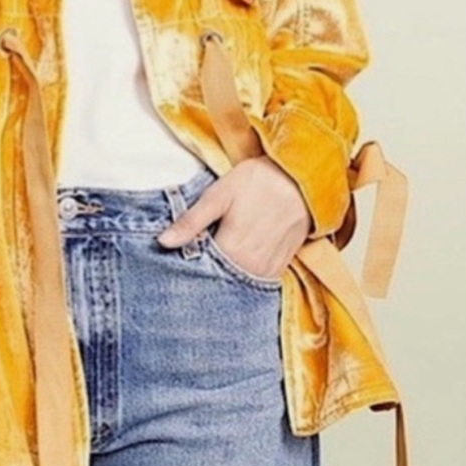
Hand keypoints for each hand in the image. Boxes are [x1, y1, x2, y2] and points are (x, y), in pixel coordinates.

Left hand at [157, 156, 311, 278]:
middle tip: (193, 257)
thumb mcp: (219, 195)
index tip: (175, 258)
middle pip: (218, 282)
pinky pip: (255, 282)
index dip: (185, 265)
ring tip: (213, 260)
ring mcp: (267, 271)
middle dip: (203, 274)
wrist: (302, 180)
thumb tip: (162, 242)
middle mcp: (250, 268)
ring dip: (223, 277)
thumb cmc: (258, 181)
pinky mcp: (280, 268)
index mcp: (231, 250)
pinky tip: (233, 262)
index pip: (199, 273)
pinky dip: (241, 276)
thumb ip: (191, 221)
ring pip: (236, 285)